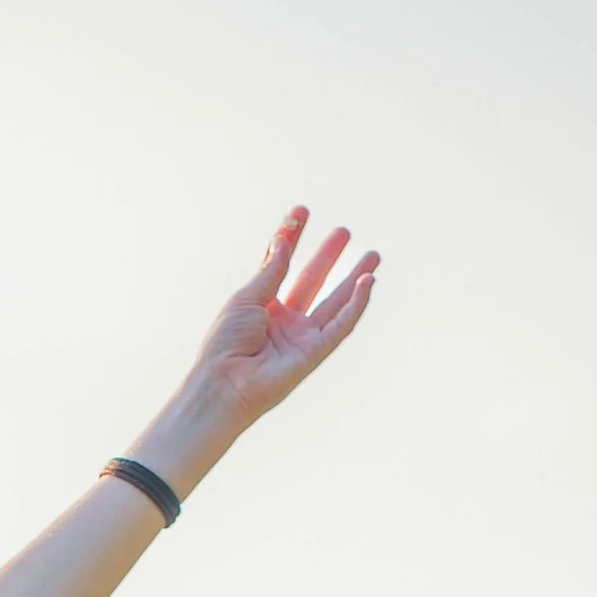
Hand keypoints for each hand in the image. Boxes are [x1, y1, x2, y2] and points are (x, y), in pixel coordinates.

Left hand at [181, 209, 377, 435]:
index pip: (281, 266)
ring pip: (333, 303)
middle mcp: (283, 322)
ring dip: (353, 280)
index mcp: (261, 308)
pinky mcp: (313, 354)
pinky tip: (368, 282)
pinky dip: (356, 305)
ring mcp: (300, 339)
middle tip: (344, 231)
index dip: (292, 239)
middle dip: (329, 257)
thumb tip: (283, 240)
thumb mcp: (247, 298)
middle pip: (312, 282)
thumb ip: (271, 271)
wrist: (223, 384)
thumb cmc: (225, 344)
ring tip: (373, 256)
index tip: (301, 212)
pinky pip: (340, 327)